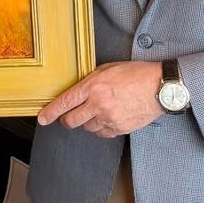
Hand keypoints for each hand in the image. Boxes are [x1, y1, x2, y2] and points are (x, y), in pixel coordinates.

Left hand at [37, 61, 162, 136]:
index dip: (50, 112)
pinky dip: (102, 128)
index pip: (65, 102)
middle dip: (67, 120)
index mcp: (93, 87)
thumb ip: (90, 80)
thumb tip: (78, 89)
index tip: (43, 119)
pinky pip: (102, 133)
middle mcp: (98, 104)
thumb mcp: (108, 69)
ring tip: (100, 110)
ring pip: (87, 128)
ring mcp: (109, 118)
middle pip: (72, 121)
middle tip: (70, 116)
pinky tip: (109, 117)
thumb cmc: (136, 74)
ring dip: (88, 122)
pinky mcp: (120, 128)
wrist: (160, 87)